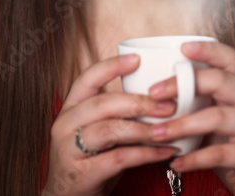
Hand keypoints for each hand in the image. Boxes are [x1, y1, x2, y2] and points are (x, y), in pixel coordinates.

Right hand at [43, 54, 176, 195]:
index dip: (111, 66)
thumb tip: (158, 95)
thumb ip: (116, 113)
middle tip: (168, 103)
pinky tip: (164, 152)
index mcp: (71, 107)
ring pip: (110, 130)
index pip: (87, 78)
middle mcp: (65, 124)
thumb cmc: (88, 158)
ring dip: (144, 128)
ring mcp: (69, 150)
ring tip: (168, 129)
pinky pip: (118, 158)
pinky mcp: (81, 174)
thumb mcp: (96, 130)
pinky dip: (145, 154)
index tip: (137, 59)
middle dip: (139, 101)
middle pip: (103, 103)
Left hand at [148, 41, 234, 195]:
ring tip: (156, 133)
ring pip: (217, 117)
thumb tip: (154, 91)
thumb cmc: (234, 142)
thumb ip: (197, 100)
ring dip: (181, 125)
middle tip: (153, 93)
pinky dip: (194, 158)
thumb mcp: (217, 115)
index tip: (183, 48)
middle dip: (183, 84)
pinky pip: (220, 153)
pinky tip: (176, 161)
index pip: (229, 58)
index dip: (208, 50)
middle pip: (220, 81)